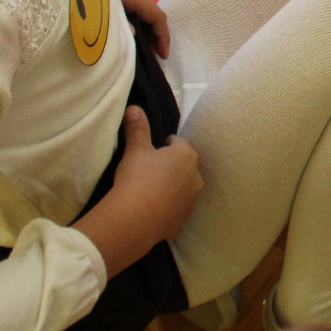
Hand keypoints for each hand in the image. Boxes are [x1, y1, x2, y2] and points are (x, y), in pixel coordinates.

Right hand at [75, 108, 201, 275]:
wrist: (135, 218)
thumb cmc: (137, 177)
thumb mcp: (135, 149)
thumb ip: (137, 128)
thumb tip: (135, 108)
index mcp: (187, 156)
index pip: (178, 144)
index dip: (165, 146)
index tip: (153, 150)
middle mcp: (196, 178)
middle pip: (184, 168)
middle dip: (171, 168)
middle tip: (150, 171)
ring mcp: (191, 202)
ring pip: (183, 190)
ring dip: (172, 189)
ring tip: (151, 192)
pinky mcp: (182, 222)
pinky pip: (175, 211)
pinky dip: (167, 210)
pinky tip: (152, 211)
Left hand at [100, 0, 169, 57]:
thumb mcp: (97, 10)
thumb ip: (116, 25)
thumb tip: (132, 35)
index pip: (157, 16)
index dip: (163, 37)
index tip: (163, 56)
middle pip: (152, 12)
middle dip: (155, 34)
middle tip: (152, 55)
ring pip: (141, 7)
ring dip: (144, 26)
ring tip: (139, 45)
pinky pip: (131, 3)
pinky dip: (134, 18)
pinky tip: (125, 28)